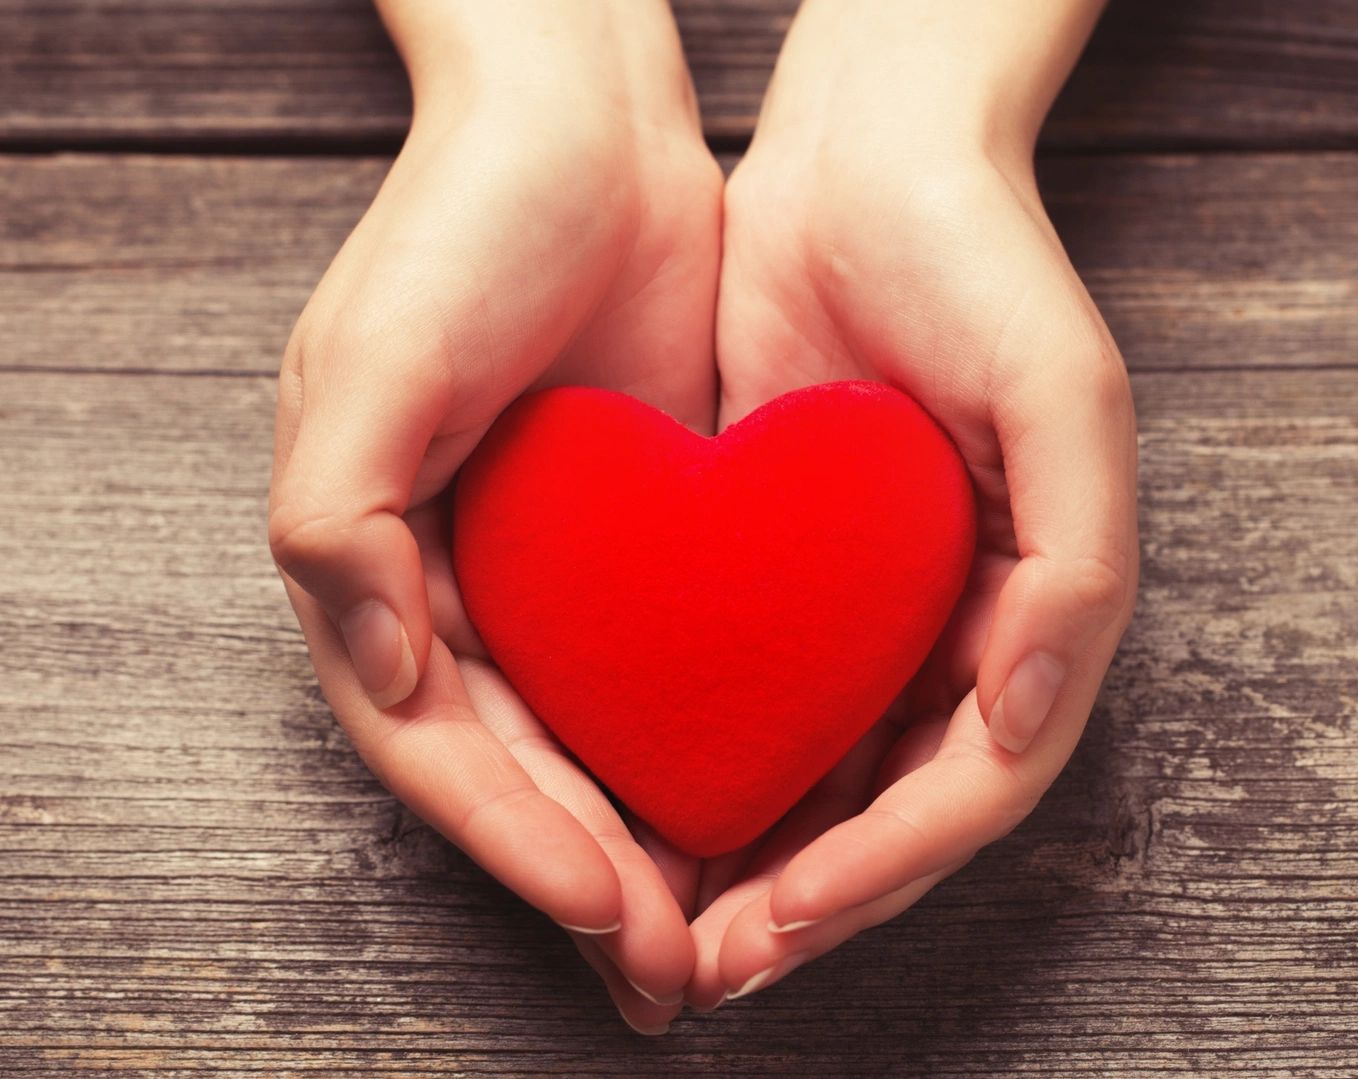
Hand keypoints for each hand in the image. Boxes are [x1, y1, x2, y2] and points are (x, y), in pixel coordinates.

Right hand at [265, 0, 721, 1033]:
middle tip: (671, 973)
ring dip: (643, 845)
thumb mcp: (374, 363)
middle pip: (516, 771)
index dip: (515, 839)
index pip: (440, 746)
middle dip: (588, 877)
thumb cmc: (464, 226)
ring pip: (590, 745)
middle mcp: (454, 584)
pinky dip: (691, 751)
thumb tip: (379, 674)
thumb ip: (337, 524)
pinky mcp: (634, 544)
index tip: (606, 911)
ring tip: (716, 934)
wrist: (585, 127)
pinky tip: (751, 809)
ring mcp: (547, 572)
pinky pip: (658, 675)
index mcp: (372, 562)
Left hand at [682, 0, 1137, 1007]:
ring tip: (667, 928)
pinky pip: (750, 694)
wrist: (864, 167)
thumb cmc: (981, 268)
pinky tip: (642, 802)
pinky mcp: (785, 573)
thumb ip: (1074, 570)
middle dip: (806, 901)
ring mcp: (868, 609)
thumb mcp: (1062, 399)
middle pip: (886, 810)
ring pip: (813, 775)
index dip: (884, 868)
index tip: (783, 920)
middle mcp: (952, 629)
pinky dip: (709, 764)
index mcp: (1031, 611)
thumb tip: (1019, 723)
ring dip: (750, 862)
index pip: (966, 787)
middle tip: (708, 968)